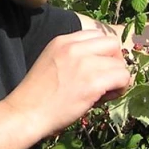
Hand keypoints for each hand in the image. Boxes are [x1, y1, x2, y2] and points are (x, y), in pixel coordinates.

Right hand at [2, 30, 131, 138]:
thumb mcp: (51, 62)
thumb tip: (101, 64)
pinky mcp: (93, 83)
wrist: (25, 113)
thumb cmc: (37, 95)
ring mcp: (84, 64)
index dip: (102, 52)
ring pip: (120, 63)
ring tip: (103, 92)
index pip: (97, 35)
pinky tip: (106, 98)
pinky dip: (120, 88)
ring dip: (117, 78)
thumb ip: (73, 57)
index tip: (97, 68)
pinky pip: (123, 78)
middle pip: (112, 44)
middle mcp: (74, 47)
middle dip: (114, 61)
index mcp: (63, 41)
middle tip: (106, 79)